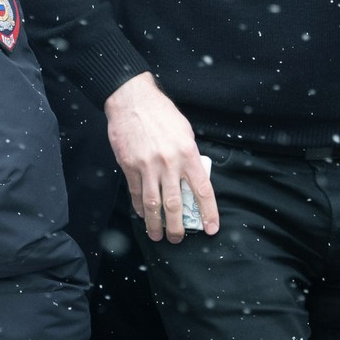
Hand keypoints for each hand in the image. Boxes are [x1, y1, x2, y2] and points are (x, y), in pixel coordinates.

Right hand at [104, 73, 218, 242]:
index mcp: (187, 153)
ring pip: (153, 203)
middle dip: (177, 227)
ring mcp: (147, 166)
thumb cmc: (162, 114)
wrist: (132, 100)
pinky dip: (140, 207)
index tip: (211, 228)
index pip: (202, 190)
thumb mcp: (185, 132)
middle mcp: (168, 162)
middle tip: (178, 239)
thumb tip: (192, 178)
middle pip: (175, 204)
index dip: (208, 212)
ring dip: (156, 224)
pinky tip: (143, 214)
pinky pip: (136, 192)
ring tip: (158, 235)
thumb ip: (189, 156)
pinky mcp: (129, 165)